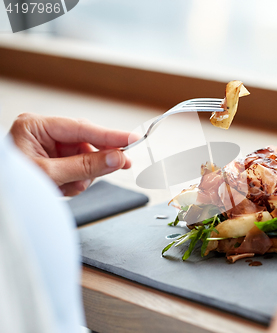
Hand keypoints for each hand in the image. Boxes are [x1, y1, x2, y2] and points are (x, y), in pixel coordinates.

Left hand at [10, 113, 132, 195]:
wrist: (4, 199)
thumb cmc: (13, 185)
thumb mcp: (50, 175)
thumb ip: (85, 166)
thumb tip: (116, 158)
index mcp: (35, 126)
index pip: (81, 128)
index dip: (110, 135)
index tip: (133, 139)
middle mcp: (42, 134)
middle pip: (85, 142)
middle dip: (96, 160)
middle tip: (123, 164)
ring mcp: (48, 148)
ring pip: (84, 158)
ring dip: (83, 175)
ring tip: (70, 186)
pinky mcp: (54, 161)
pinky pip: (78, 168)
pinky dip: (76, 181)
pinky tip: (66, 187)